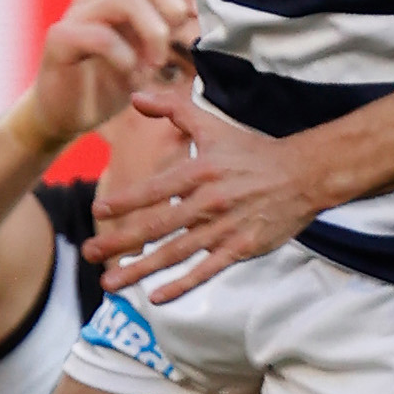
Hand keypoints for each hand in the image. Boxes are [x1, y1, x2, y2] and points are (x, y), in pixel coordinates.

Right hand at [23, 0, 201, 145]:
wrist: (61, 115)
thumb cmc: (109, 85)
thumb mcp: (151, 56)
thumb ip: (174, 35)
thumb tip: (218, 27)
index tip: (204, 21)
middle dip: (175, 8)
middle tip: (181, 43)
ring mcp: (77, 15)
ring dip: (153, 32)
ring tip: (157, 62)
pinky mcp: (60, 40)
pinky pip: (99, 35)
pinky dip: (125, 56)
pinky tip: (131, 75)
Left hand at [87, 82, 328, 300]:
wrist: (305, 174)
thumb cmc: (253, 151)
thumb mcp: (212, 126)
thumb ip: (173, 110)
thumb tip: (136, 96)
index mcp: (199, 172)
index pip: (156, 189)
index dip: (127, 200)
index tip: (99, 210)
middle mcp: (208, 202)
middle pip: (157, 226)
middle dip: (120, 242)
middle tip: (88, 252)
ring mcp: (224, 228)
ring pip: (175, 253)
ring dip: (141, 269)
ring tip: (110, 282)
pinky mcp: (241, 248)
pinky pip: (206, 271)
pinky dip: (182, 285)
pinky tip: (156, 296)